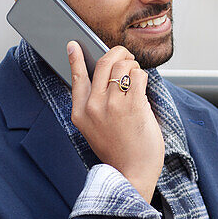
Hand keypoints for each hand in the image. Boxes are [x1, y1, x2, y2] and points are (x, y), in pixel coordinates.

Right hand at [67, 42, 163, 202]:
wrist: (132, 173)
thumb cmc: (118, 150)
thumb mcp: (95, 128)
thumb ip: (96, 104)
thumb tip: (108, 76)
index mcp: (80, 112)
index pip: (76, 77)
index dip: (76, 58)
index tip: (74, 45)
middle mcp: (93, 106)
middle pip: (104, 63)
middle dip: (118, 53)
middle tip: (126, 56)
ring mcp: (113, 105)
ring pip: (123, 65)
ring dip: (133, 65)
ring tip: (136, 74)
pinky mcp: (133, 107)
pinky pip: (139, 76)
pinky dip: (143, 76)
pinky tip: (142, 86)